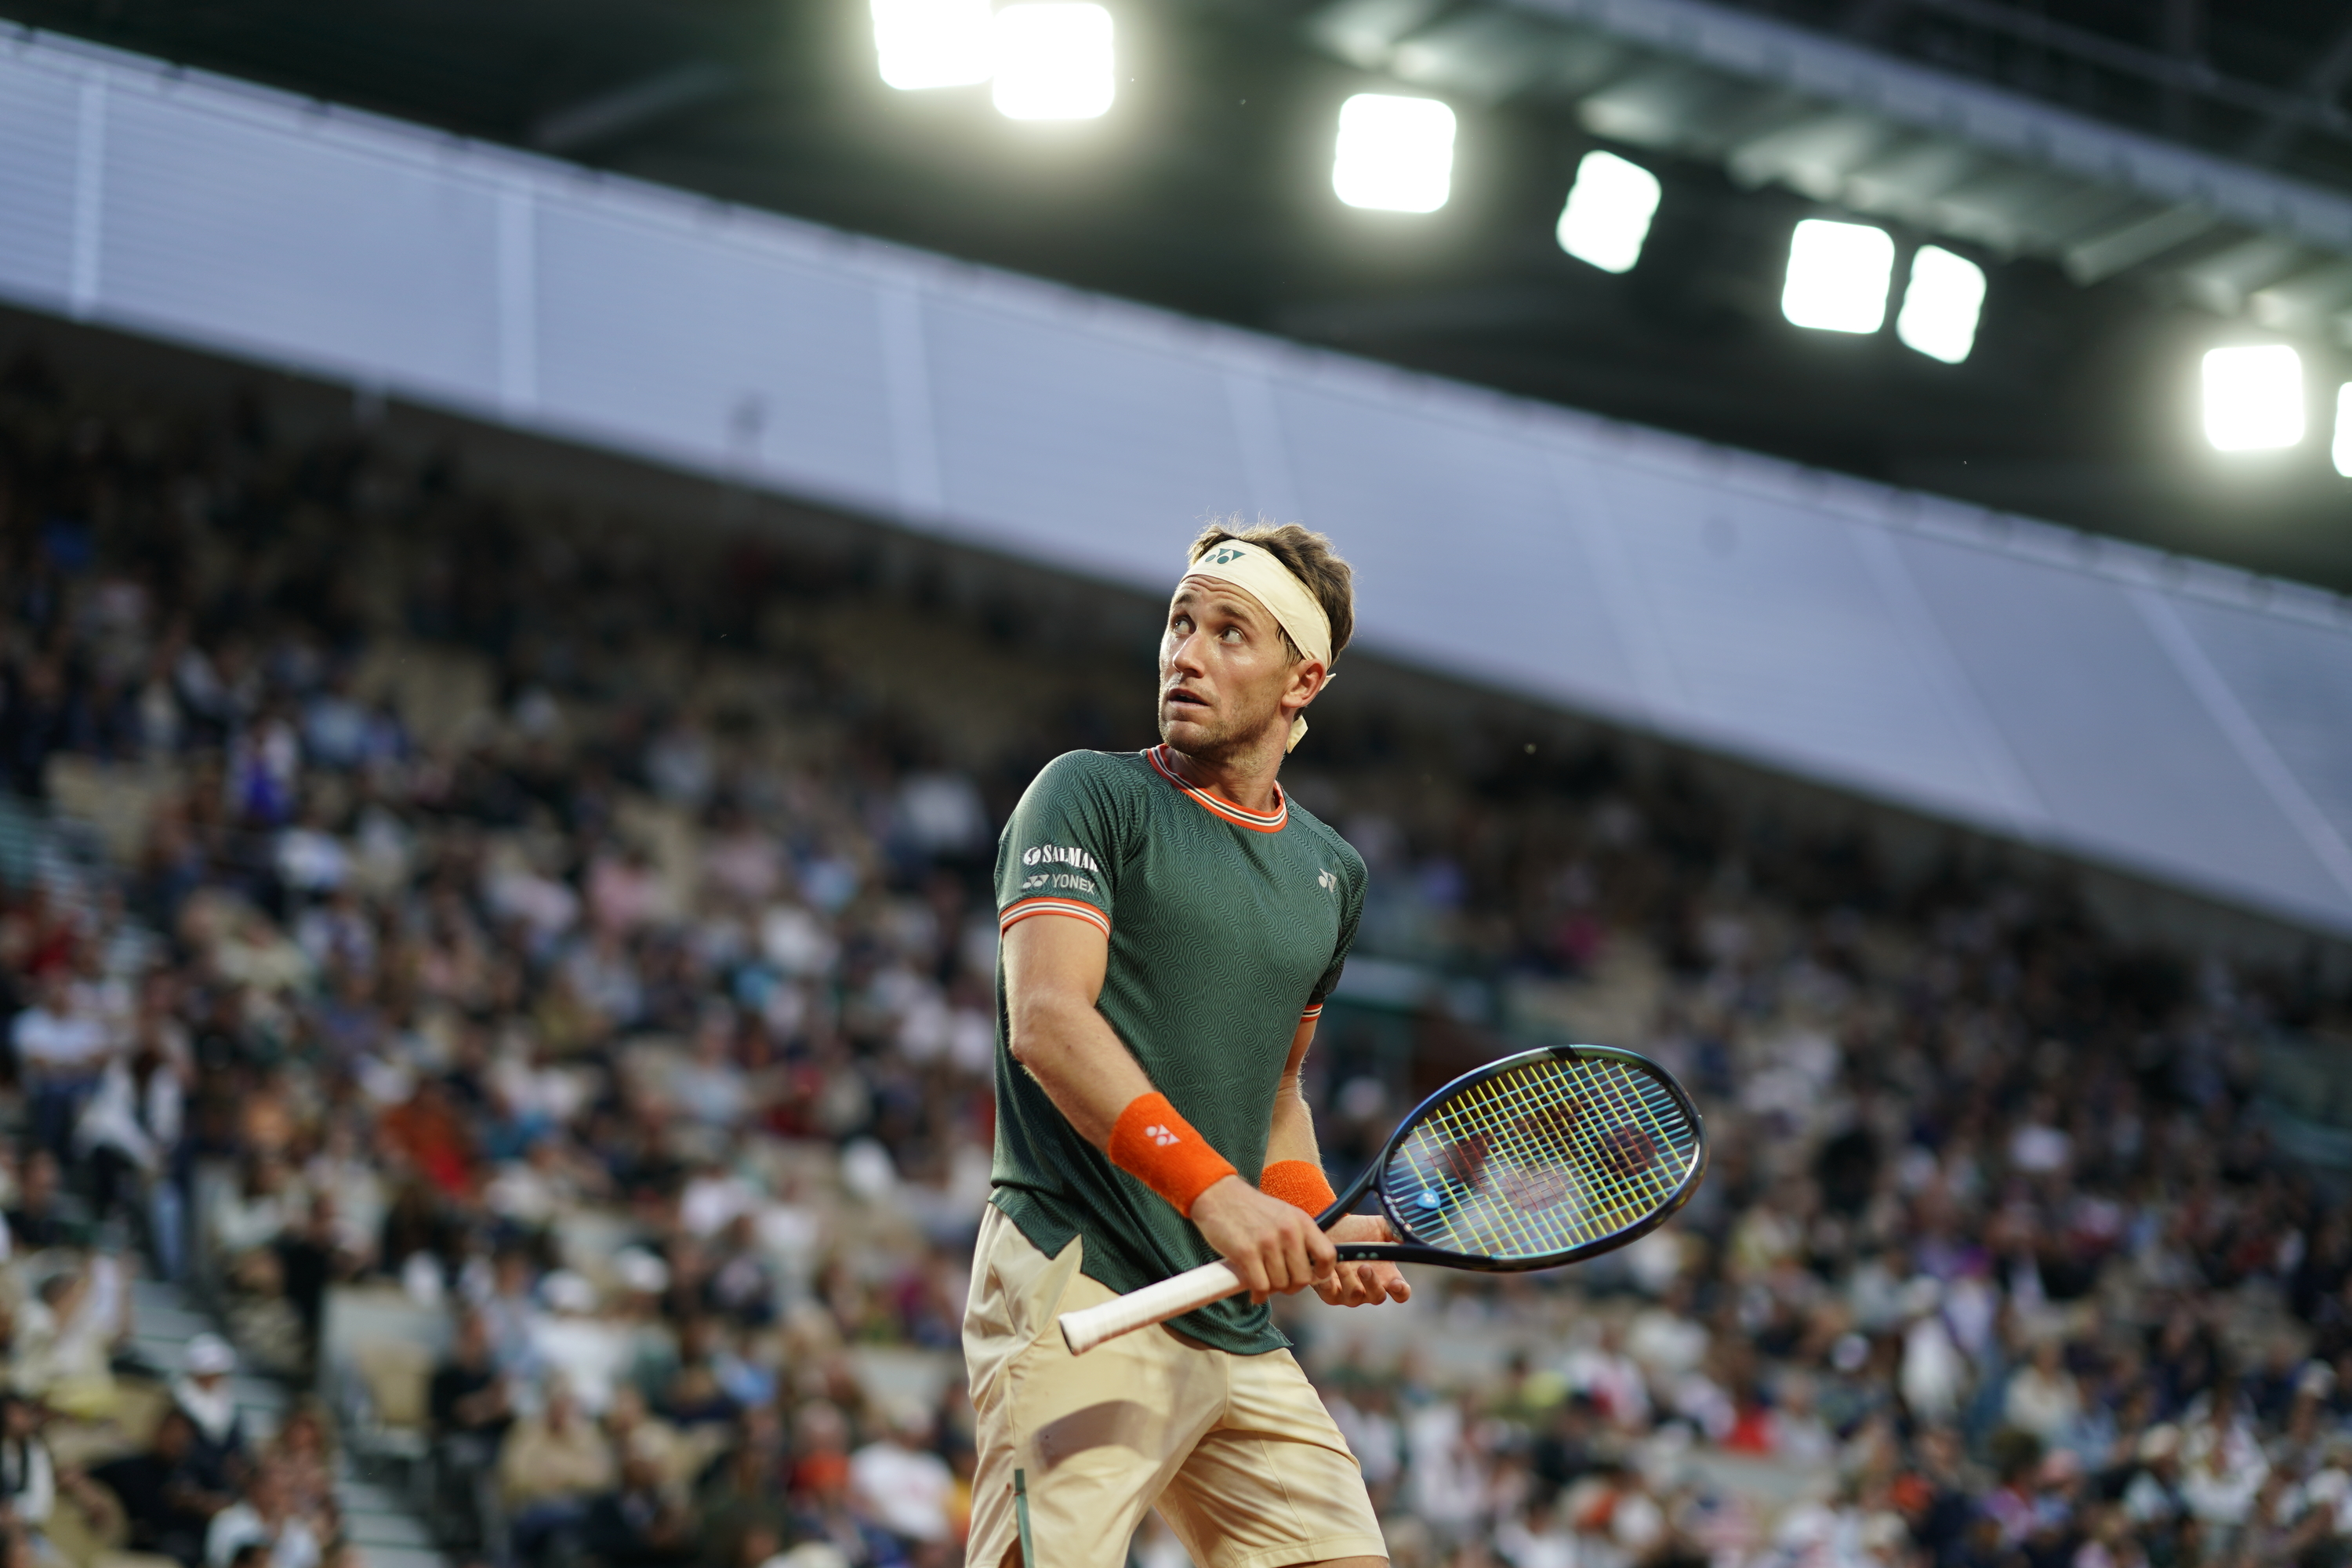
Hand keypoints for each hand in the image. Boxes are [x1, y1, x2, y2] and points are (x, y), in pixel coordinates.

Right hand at [1190, 1177, 1336, 1303]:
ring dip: (1272, 1289)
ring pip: (1280, 1285)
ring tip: (1263, 1280)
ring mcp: (1267, 1242)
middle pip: (1303, 1278)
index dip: (1322, 1273)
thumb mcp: (1284, 1215)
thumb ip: (1299, 1238)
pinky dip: (1258, 1294)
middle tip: (1280, 1282)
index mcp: (1301, 1221)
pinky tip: (1254, 1291)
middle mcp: (1288, 1231)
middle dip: (1291, 1286)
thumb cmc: (1251, 1209)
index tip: (1311, 1276)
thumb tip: (1312, 1269)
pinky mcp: (1246, 1253)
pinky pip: (1261, 1287)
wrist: (1219, 1195)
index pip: (1327, 1255)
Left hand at [1316, 1215, 1411, 1307]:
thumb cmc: (1355, 1230)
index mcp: (1386, 1275)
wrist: (1328, 1226)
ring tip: (1341, 1262)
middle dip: (1372, 1284)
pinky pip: (1331, 1295)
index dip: (1401, 1292)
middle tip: (1364, 1267)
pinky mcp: (1329, 1292)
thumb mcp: (1377, 1226)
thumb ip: (1395, 1230)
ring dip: (1348, 1279)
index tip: (1396, 1284)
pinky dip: (1329, 1284)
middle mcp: (1369, 1288)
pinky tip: (1329, 1270)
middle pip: (1377, 1297)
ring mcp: (1349, 1292)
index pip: (1400, 1293)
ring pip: (1354, 1297)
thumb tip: (1409, 1232)